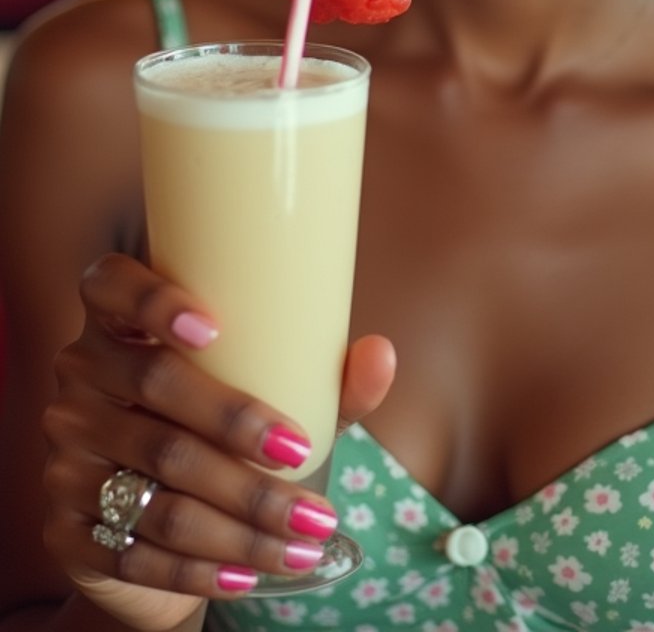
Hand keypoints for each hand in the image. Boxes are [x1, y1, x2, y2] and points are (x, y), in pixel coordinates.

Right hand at [41, 253, 395, 631]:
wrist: (149, 534)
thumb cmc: (221, 436)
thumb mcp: (269, 396)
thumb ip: (324, 377)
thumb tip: (381, 353)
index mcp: (117, 324)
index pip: (109, 285)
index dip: (152, 299)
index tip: (215, 325)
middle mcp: (80, 378)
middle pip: (154, 387)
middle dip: (236, 424)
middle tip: (303, 451)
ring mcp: (66, 455)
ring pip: (158, 481)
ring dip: (242, 514)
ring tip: (308, 534)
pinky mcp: (67, 528)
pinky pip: (137, 550)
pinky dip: (203, 567)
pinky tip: (253, 574)